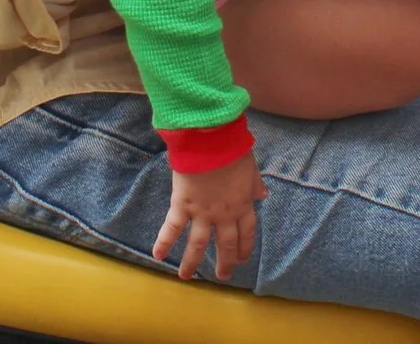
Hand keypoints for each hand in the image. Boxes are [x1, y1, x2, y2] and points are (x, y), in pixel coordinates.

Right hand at [152, 153, 265, 280]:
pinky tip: (157, 255)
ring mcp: (202, 213)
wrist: (210, 142)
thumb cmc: (232, 150)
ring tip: (186, 276)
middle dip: (224, 262)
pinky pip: (172, 227)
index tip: (242, 260)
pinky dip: (164, 242)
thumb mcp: (250, 168)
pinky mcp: (182, 205)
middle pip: (225, 244)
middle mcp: (223, 215)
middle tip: (222, 276)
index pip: (246, 233)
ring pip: (198, 244)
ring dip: (192, 262)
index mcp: (242, 205)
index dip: (244, 248)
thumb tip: (262, 196)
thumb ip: (255, 184)